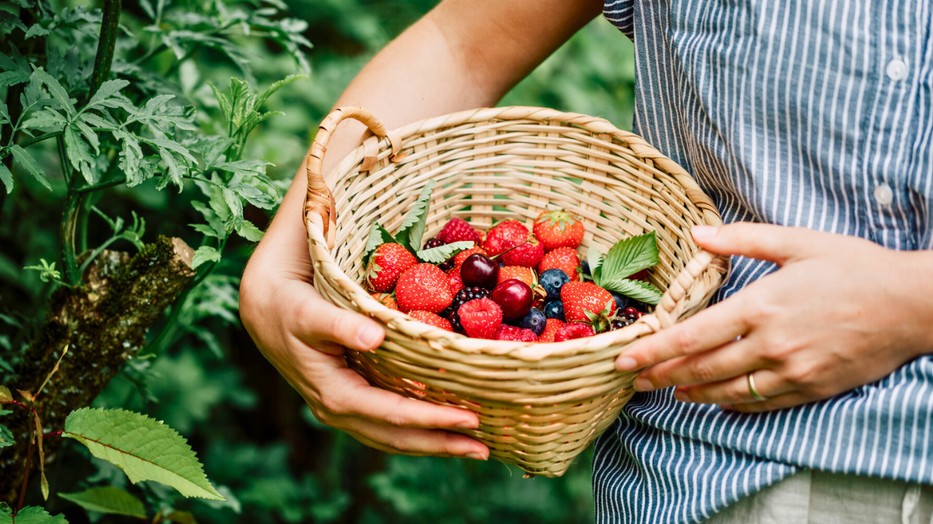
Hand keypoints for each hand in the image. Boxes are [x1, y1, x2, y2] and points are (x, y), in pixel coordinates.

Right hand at [239, 171, 488, 459]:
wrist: (266, 310)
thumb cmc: (291, 307)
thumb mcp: (311, 312)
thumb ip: (342, 324)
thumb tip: (375, 337)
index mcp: (334, 394)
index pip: (393, 414)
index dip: (432, 419)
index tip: (470, 418)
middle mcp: (339, 411)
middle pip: (397, 438)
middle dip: (441, 445)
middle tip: (484, 449)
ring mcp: (345, 411)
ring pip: (394, 438)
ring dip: (434, 445)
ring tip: (474, 448)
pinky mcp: (351, 402)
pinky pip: (388, 426)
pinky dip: (418, 432)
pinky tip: (443, 429)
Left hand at [616, 222, 932, 411]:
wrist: (912, 304)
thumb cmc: (853, 267)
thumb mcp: (796, 242)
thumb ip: (741, 239)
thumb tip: (695, 232)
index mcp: (761, 305)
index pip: (693, 335)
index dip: (654, 349)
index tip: (625, 358)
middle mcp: (771, 343)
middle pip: (702, 368)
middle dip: (661, 375)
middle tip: (631, 380)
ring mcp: (791, 370)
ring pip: (728, 390)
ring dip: (691, 393)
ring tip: (666, 391)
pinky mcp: (811, 387)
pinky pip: (761, 402)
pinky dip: (731, 404)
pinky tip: (714, 400)